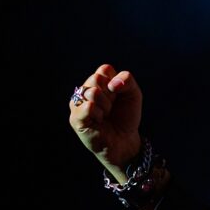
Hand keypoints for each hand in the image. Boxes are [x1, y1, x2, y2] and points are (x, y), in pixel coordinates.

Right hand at [68, 63, 142, 182]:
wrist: (124, 140)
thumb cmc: (126, 116)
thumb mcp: (133, 94)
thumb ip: (127, 80)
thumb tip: (113, 83)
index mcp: (98, 82)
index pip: (104, 69)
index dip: (116, 82)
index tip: (119, 95)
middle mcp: (85, 91)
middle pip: (96, 78)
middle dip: (111, 94)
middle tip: (111, 107)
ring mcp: (78, 104)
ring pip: (92, 92)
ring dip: (106, 105)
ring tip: (105, 115)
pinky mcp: (75, 118)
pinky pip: (88, 106)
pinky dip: (99, 114)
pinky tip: (99, 121)